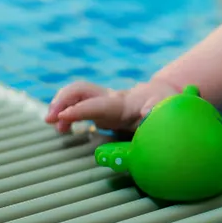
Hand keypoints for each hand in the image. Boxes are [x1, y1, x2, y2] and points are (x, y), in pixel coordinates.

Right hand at [45, 80, 179, 132]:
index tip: (62, 117)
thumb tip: (149, 132)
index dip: (81, 110)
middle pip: (82, 89)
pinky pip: (79, 106)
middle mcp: (112, 99)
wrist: (170, 97)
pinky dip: (67, 115)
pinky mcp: (101, 111)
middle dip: (63, 100)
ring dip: (61, 106)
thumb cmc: (170, 108)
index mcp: (128, 103)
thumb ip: (159, 123)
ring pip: (77, 95)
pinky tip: (63, 130)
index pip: (100, 105)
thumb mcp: (171, 115)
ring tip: (54, 126)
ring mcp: (105, 103)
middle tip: (51, 119)